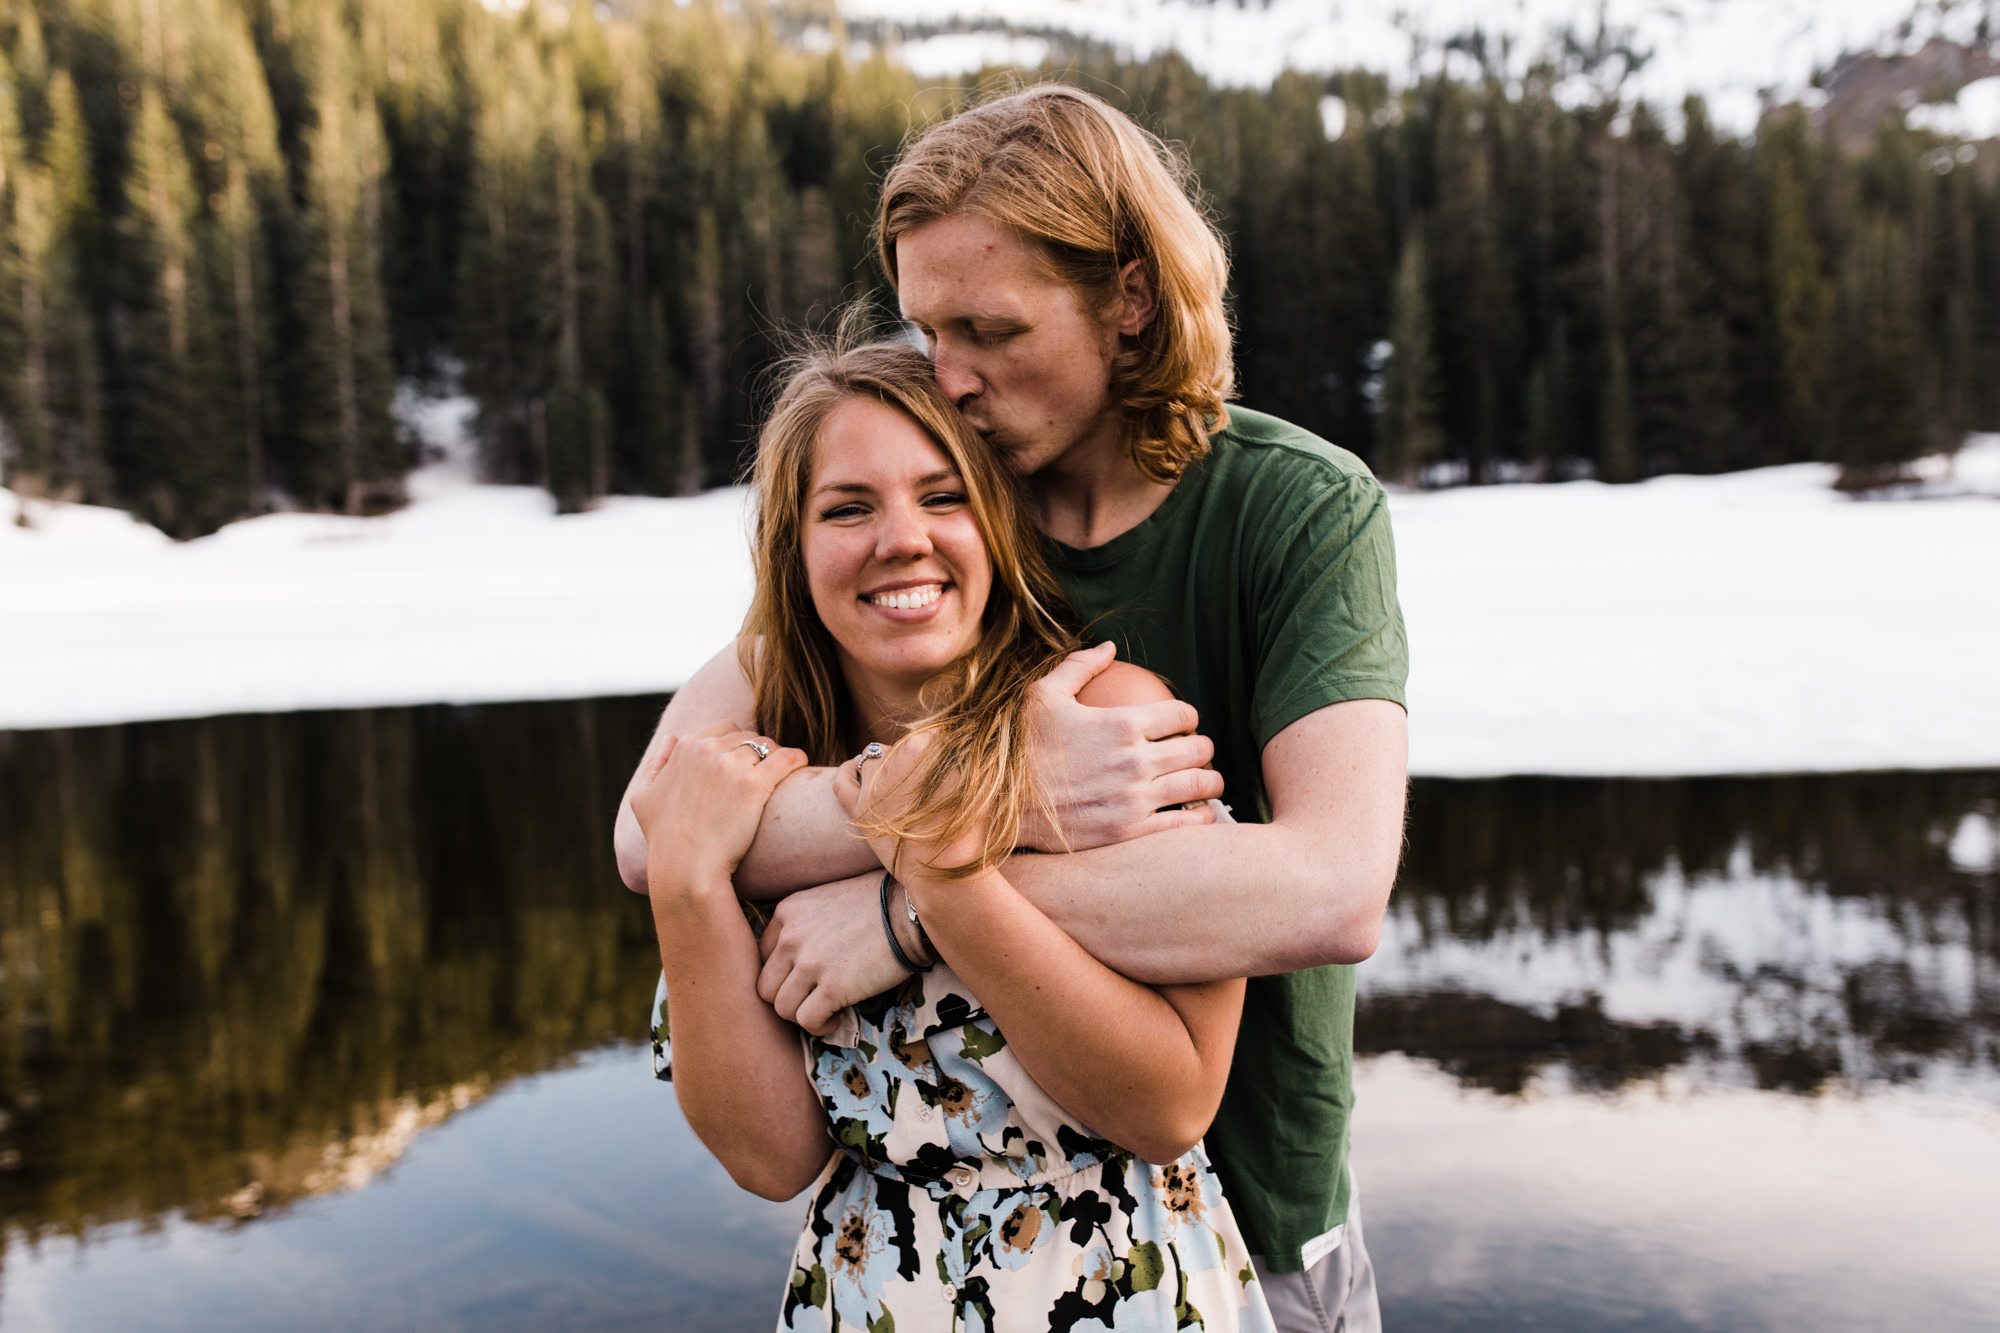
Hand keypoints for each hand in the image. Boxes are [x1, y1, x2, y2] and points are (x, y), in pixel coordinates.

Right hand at [628, 721, 806, 889]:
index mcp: (686, 747)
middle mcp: (707, 750)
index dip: (737, 744)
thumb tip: (670, 737)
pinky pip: (787, 758)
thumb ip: (656, 763)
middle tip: (764, 773)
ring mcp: (731, 766)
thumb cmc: (664, 838)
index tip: (744, 763)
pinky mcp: (753, 785)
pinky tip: (801, 766)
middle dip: (757, 752)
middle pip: (748, 736)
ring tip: (780, 777)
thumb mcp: (643, 798)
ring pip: (767, 746)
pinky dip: (797, 759)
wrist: (685, 868)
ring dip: (775, 758)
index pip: (725, 728)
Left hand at [757, 872, 912, 1034]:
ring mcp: (810, 962)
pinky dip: (819, 1027)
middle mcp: (791, 936)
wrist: (911, 910)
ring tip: (826, 1011)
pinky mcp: (833, 987)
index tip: (804, 980)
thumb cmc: (878, 903)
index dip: (783, 975)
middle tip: (812, 1000)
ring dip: (802, 1016)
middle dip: (788, 998)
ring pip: (782, 1008)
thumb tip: (797, 958)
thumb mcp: (826, 899)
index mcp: (787, 911)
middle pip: (765, 986)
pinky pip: (807, 1021)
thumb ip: (804, 922)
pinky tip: (836, 1018)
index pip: (761, 957)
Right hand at [1019, 642, 1223, 850]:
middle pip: (1199, 749)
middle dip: (1203, 748)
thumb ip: (1079, 667)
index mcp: (1121, 723)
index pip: (1182, 713)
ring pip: (1200, 785)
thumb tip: (1109, 647)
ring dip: (1210, 782)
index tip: (1183, 725)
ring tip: (1207, 783)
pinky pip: (1184, 824)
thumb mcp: (1042, 696)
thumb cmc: (1019, 748)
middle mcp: (1135, 760)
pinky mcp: (1129, 832)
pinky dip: (1199, 817)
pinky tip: (1198, 813)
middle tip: (1198, 753)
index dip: (1189, 717)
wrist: (997, 807)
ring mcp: (1134, 798)